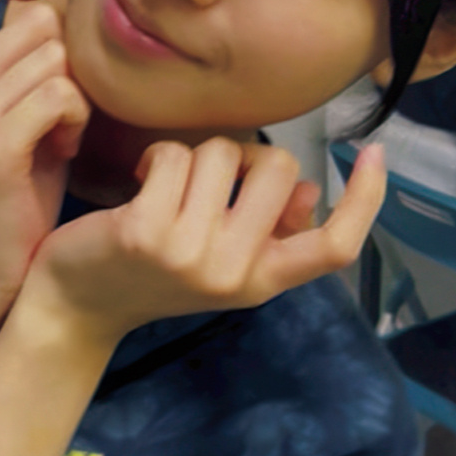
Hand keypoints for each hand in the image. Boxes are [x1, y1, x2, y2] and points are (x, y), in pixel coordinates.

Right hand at [0, 0, 90, 321]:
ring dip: (77, 94)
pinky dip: (77, 117)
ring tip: (64, 134)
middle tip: (64, 107)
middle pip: (33, 23)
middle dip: (67, 58)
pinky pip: (60, 94)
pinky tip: (68, 147)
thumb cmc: (14, 194)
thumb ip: (24, 69)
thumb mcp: (14, 120)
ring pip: (54, 58)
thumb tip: (55, 13)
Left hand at [20, 138, 385, 345]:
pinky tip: (140, 181)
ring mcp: (190, 254)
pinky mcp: (145, 230)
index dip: (366, 200)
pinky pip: (175, 156)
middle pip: (279, 170)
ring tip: (167, 185)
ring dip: (194, 156)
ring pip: (222, 153)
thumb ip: (269, 229)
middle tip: (208, 178)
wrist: (77, 303)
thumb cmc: (153, 271)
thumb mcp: (220, 261)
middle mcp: (234, 273)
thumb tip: (309, 191)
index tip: (378, 154)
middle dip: (244, 155)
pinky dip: (158, 156)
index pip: (334, 248)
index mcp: (261, 281)